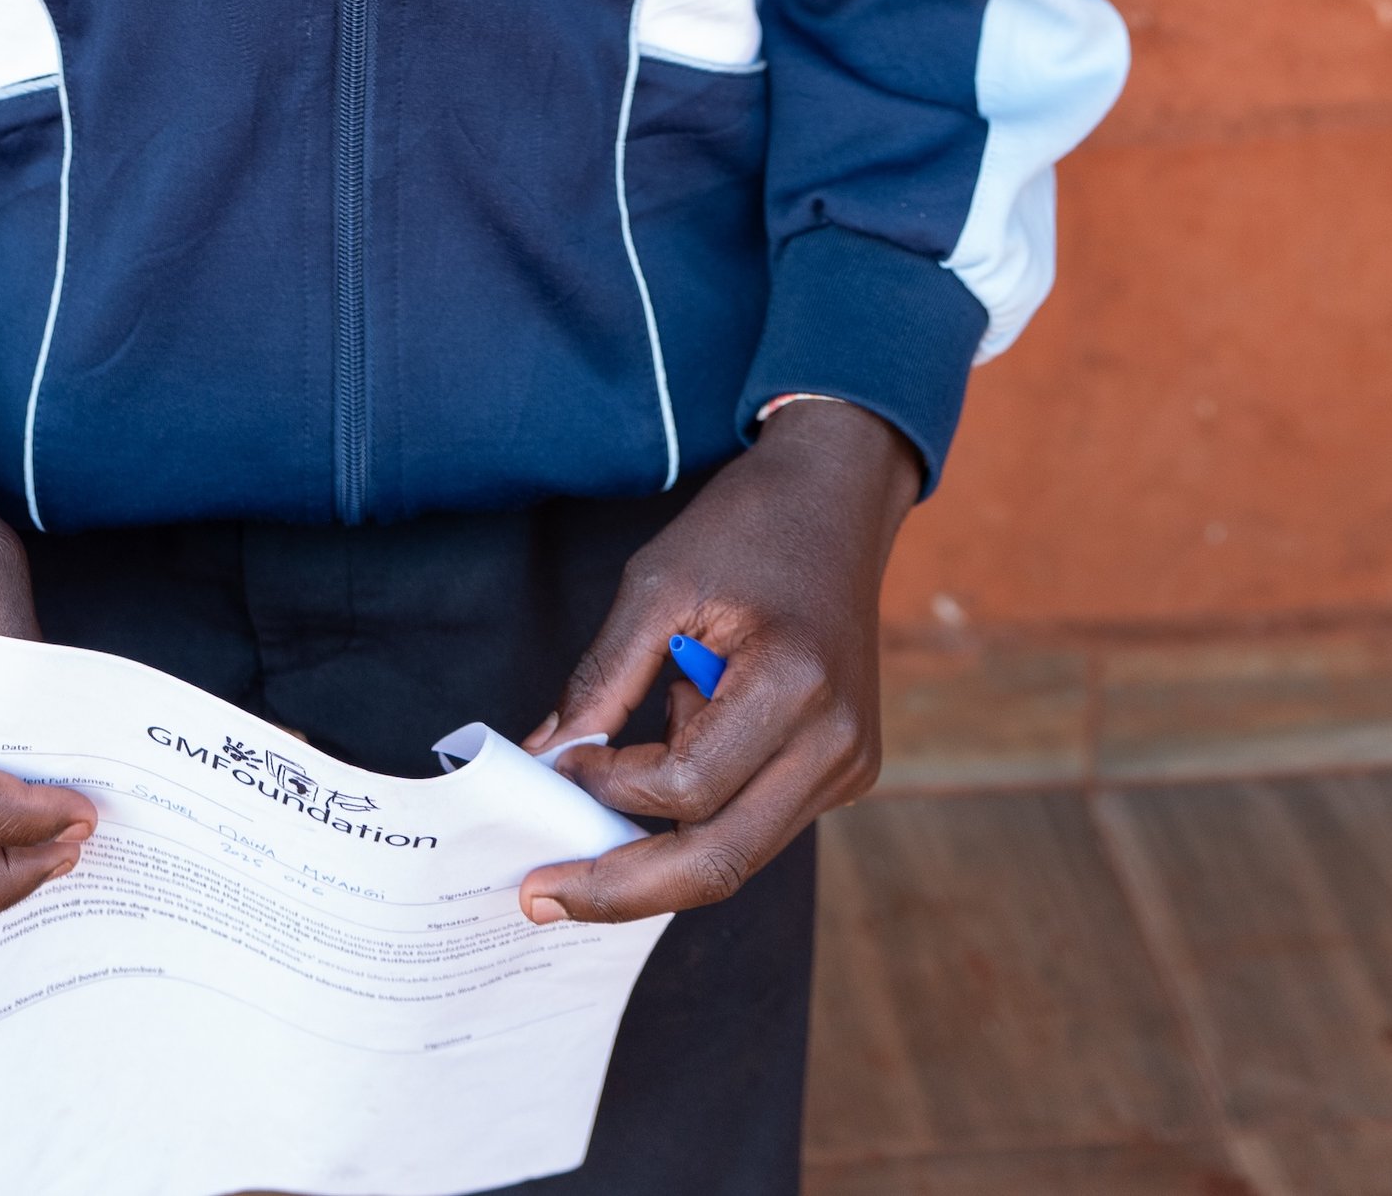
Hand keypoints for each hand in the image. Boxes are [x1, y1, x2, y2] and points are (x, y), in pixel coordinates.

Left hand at [517, 398, 919, 923]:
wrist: (838, 495)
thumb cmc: (747, 525)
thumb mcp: (658, 580)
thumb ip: (603, 677)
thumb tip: (546, 756)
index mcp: (797, 685)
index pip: (686, 787)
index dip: (610, 785)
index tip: (562, 757)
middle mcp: (836, 742)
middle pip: (721, 859)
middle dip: (625, 888)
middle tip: (542, 897)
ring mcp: (849, 765)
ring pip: (741, 853)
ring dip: (659, 847)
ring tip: (600, 802)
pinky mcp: (846, 770)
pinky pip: (759, 822)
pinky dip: (698, 815)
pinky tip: (659, 766)